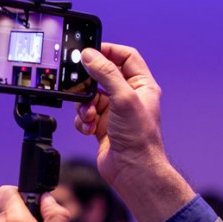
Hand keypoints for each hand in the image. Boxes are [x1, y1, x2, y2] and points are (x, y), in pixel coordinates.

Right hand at [74, 43, 194, 221]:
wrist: (132, 171)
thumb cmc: (139, 138)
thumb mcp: (123, 98)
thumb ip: (106, 74)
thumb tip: (89, 55)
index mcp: (141, 85)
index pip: (125, 56)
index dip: (108, 51)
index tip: (89, 51)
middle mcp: (128, 96)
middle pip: (102, 76)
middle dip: (89, 83)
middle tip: (81, 86)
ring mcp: (114, 112)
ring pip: (90, 96)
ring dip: (84, 105)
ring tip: (89, 115)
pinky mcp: (101, 125)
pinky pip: (85, 114)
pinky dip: (82, 120)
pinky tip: (88, 128)